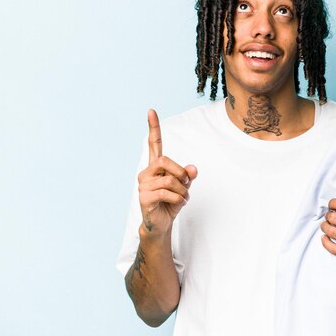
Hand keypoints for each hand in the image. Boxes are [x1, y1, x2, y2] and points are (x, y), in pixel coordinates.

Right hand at [137, 109, 196, 236]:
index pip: (154, 144)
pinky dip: (178, 199)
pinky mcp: (144, 198)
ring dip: (182, 191)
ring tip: (183, 198)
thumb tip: (193, 169)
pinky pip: (166, 193)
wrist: (161, 224)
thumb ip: (188, 176)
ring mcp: (143, 185)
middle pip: (164, 161)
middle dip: (180, 173)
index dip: (153, 127)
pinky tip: (178, 203)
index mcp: (155, 166)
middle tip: (186, 185)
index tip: (151, 111)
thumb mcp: (184, 187)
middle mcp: (146, 172)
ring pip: (169, 180)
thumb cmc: (171, 202)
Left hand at [321, 175, 335, 272]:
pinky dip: (326, 243)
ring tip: (325, 225)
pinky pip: (335, 249)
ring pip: (333, 233)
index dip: (333, 203)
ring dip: (325, 227)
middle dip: (328, 215)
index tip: (332, 204)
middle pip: (335, 218)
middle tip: (329, 215)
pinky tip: (325, 238)